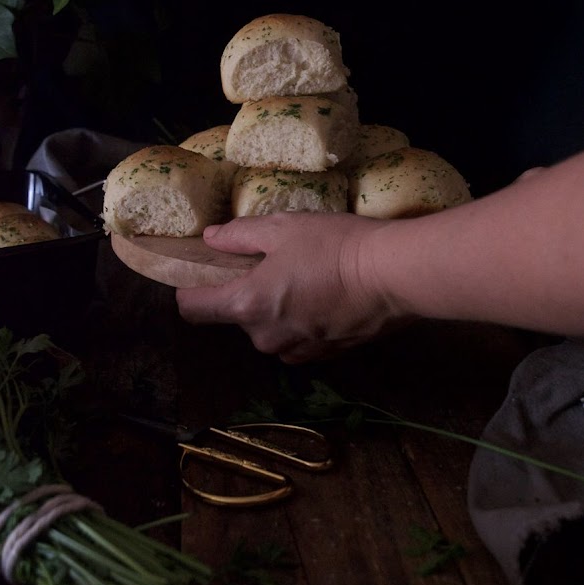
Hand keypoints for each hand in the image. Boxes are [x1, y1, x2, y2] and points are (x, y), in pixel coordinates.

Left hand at [176, 212, 407, 362]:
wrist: (394, 276)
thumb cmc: (335, 246)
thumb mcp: (283, 228)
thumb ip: (239, 235)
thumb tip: (210, 238)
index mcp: (247, 305)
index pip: (192, 309)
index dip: (188, 289)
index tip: (201, 271)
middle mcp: (265, 337)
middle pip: (235, 316)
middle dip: (245, 292)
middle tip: (270, 263)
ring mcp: (295, 351)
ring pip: (267, 329)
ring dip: (275, 309)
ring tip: (303, 278)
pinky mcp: (323, 357)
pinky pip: (296, 339)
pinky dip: (301, 320)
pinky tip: (325, 296)